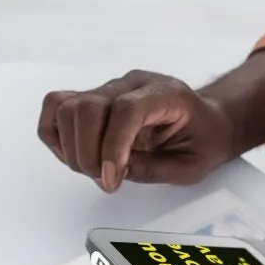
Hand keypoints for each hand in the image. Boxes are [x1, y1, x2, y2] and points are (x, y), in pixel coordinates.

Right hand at [37, 70, 241, 192]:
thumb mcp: (192, 165)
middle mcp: (132, 84)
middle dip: (88, 153)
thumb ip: (154, 169)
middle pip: (88, 106)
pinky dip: (56, 134)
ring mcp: (109, 88)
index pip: (125, 109)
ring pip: (67, 106)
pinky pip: (56, 106)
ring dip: (72, 148)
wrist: (207, 121)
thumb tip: (113, 172)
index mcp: (164, 94)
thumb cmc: (203, 139)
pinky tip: (76, 154)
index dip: (112, 146)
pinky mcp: (92, 98)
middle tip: (106, 180)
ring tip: (95, 170)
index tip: (111, 178)